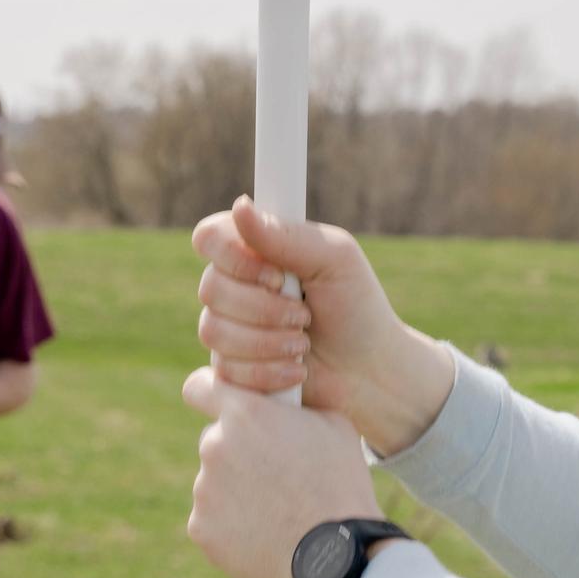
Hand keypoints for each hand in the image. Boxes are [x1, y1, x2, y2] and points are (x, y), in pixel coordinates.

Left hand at [183, 364, 383, 577]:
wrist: (334, 555)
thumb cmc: (340, 485)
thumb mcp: (334, 425)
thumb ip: (295, 407)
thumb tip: (284, 402)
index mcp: (245, 414)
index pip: (199, 387)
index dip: (209, 394)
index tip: (222, 407)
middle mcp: (215, 446)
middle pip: (215, 440)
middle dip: (239, 452)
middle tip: (275, 475)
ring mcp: (204, 490)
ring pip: (215, 482)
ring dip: (237, 490)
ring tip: (278, 510)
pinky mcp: (201, 529)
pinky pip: (212, 519)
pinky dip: (232, 524)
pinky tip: (265, 533)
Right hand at [192, 198, 456, 455]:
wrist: (368, 370)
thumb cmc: (356, 306)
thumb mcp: (334, 261)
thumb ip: (287, 236)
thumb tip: (241, 205)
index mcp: (256, 249)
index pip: (210, 237)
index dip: (234, 257)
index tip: (278, 275)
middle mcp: (234, 284)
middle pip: (210, 288)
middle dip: (264, 308)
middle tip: (305, 315)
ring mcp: (228, 327)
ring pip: (213, 331)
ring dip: (268, 341)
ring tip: (303, 344)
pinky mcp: (230, 368)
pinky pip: (224, 369)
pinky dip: (267, 371)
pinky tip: (296, 370)